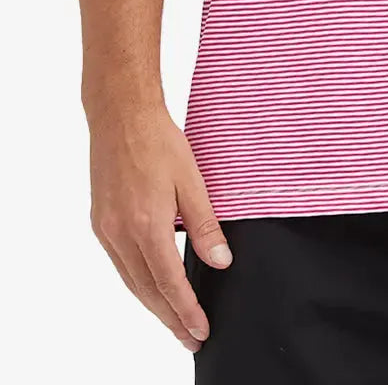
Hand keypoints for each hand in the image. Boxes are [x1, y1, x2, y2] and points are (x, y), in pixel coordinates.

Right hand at [87, 105, 231, 352]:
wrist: (121, 116)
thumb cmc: (159, 141)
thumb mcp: (192, 181)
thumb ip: (206, 225)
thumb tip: (220, 261)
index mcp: (147, 224)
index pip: (170, 283)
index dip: (186, 310)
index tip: (200, 330)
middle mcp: (121, 233)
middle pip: (147, 291)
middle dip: (170, 318)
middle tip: (190, 338)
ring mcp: (107, 229)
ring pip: (131, 281)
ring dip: (153, 305)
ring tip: (174, 321)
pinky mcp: (101, 221)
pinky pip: (120, 264)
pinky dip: (138, 282)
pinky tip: (151, 285)